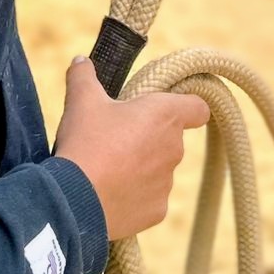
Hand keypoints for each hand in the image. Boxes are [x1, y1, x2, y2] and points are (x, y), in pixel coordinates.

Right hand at [53, 57, 209, 241]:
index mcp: (165, 116)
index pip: (198, 108)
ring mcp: (167, 184)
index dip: (186, 105)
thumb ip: (84, 75)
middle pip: (170, 138)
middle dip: (148, 136)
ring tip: (107, 167)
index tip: (166, 107)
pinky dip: (134, 195)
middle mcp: (174, 149)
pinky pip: (149, 198)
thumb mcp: (81, 100)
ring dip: (140, 166)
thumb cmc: (86, 143)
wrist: (75, 200)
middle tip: (116, 137)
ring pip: (158, 170)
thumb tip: (81, 62)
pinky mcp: (157, 212)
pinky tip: (108, 192)